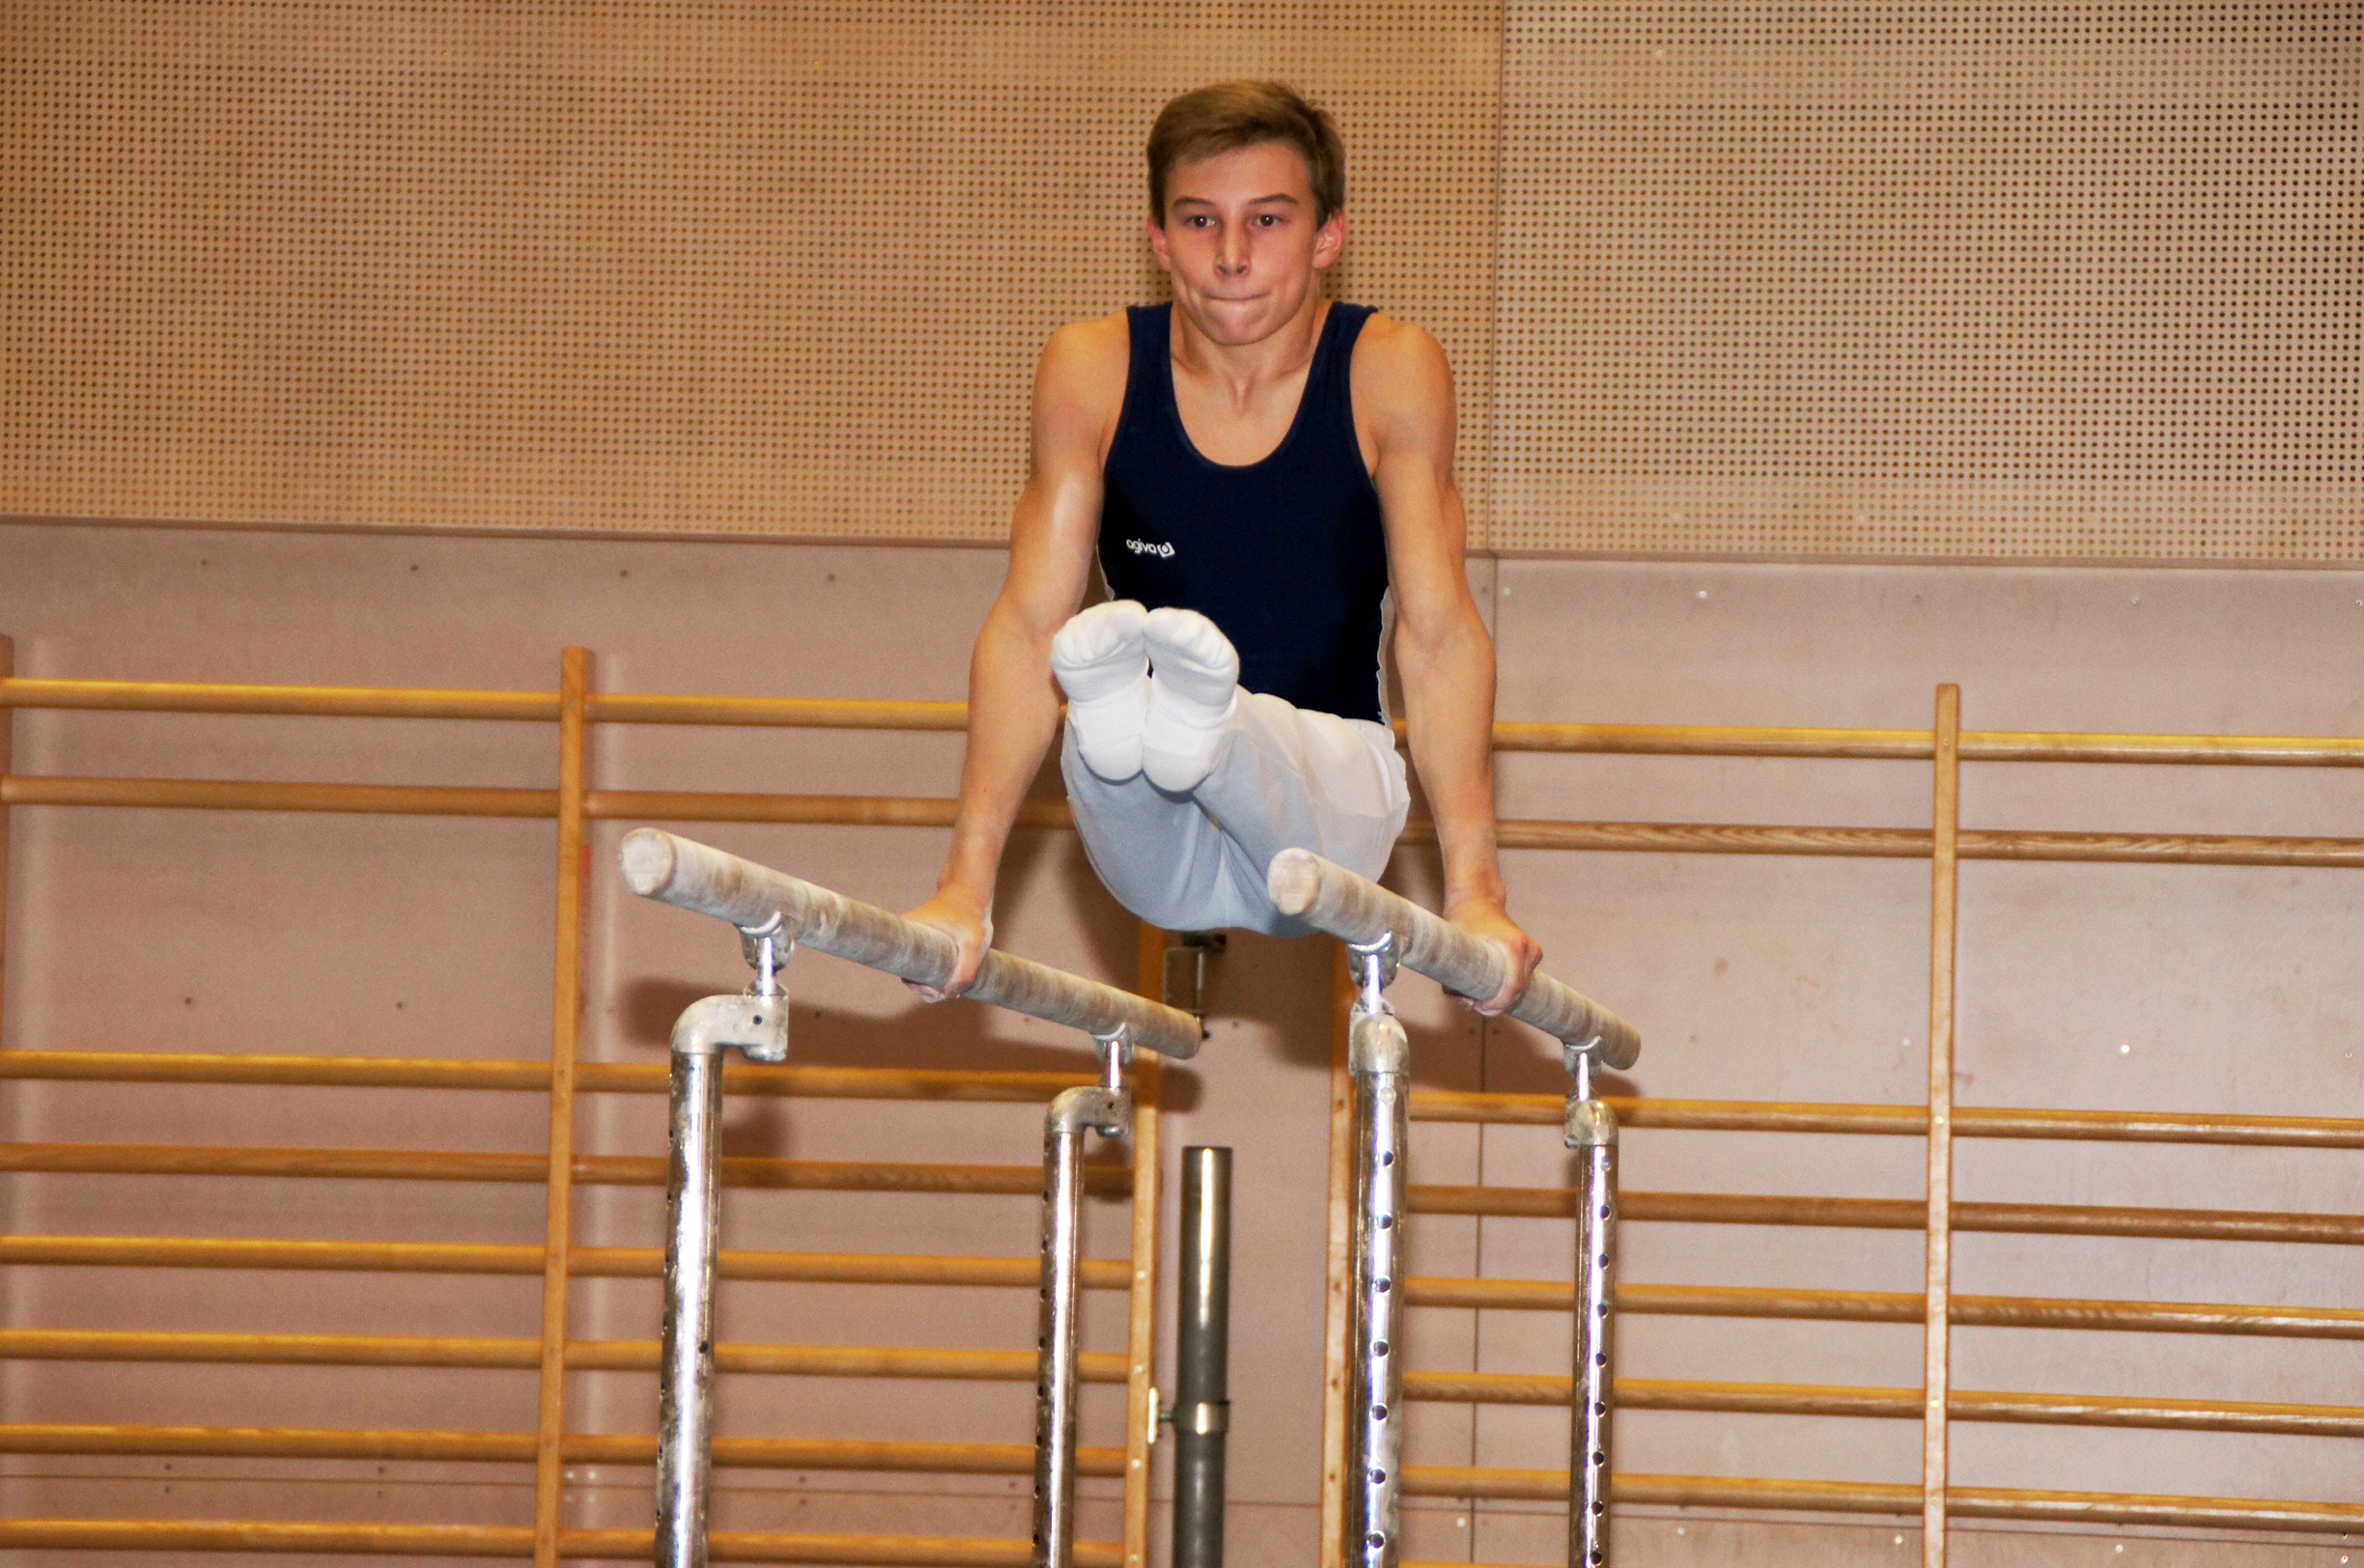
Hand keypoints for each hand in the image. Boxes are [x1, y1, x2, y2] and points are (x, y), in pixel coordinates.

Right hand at [901, 886, 992, 1001]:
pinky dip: (938, 976)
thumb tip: (949, 994)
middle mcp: (909, 939)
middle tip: (949, 993)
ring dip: (935, 984)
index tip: (939, 991)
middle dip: (929, 990)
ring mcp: (916, 942)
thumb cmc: (971, 915)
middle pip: (912, 976)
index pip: (907, 973)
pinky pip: (926, 966)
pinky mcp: (925, 944)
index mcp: (910, 935)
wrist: (970, 891)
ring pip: (920, 973)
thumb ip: (966, 971)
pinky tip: (953, 980)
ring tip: (954, 987)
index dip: (920, 988)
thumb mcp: (974, 944)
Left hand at [1444, 895, 1541, 1015]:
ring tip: (1477, 989)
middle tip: (1472, 1002)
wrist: (1479, 902)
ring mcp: (1534, 951)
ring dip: (1500, 997)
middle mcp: (1529, 948)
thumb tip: (1467, 1005)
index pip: (1513, 988)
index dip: (1497, 1005)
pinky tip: (1489, 981)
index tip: (1478, 1007)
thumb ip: (1454, 981)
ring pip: (1520, 988)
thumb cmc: (1464, 923)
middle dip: (1495, 1004)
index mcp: (1514, 945)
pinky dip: (1505, 987)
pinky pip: (1521, 980)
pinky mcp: (1534, 955)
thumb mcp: (1453, 950)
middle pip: (1517, 992)